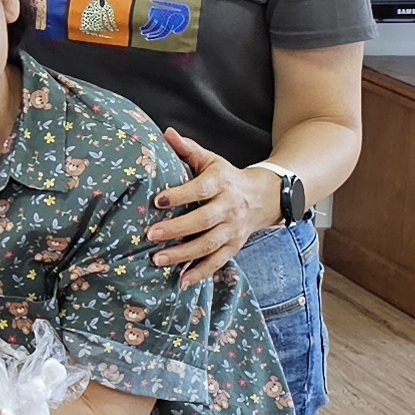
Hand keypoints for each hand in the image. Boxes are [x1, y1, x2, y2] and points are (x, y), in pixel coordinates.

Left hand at [152, 130, 277, 286]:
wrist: (264, 197)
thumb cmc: (226, 177)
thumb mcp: (211, 160)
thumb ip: (188, 149)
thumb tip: (166, 133)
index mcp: (221, 183)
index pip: (201, 189)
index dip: (181, 195)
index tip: (158, 200)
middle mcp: (229, 208)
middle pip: (204, 221)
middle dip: (177, 229)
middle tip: (151, 235)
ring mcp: (232, 230)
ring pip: (209, 244)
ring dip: (183, 254)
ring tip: (157, 259)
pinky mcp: (234, 246)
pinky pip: (218, 262)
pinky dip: (201, 273)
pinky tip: (181, 281)